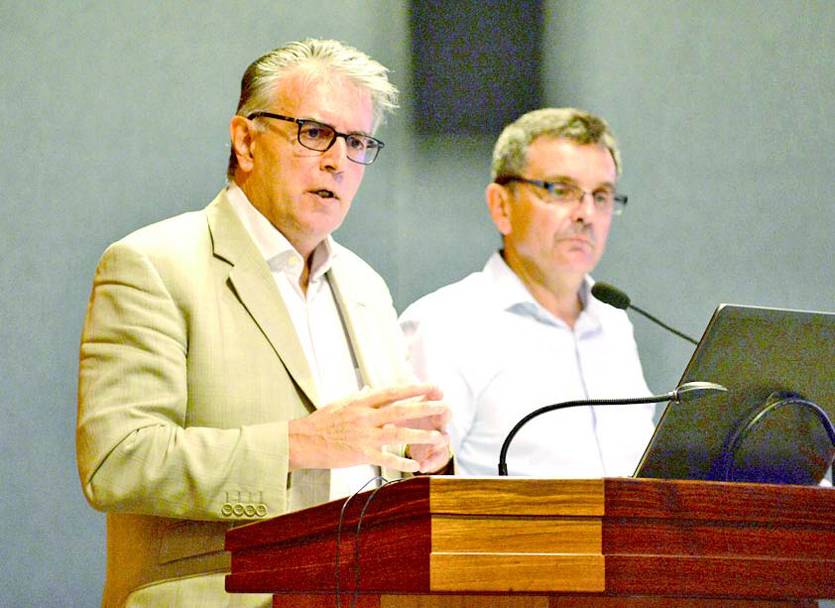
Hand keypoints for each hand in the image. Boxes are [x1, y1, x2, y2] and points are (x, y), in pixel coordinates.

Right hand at [288, 385, 449, 472]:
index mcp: (362, 402)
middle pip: (401, 410)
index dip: (414, 388)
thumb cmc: (322, 421)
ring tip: (439, 437)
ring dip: (420, 435)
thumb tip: (373, 388)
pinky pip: (385, 458)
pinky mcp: (360, 454)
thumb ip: (360, 396)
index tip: (432, 386)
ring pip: (398, 434)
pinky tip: (415, 465)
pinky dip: (401, 461)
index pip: (393, 392)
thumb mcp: (342, 402)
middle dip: (425, 408)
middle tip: (444, 407)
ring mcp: (364, 435)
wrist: (303, 441)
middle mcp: (365, 416)